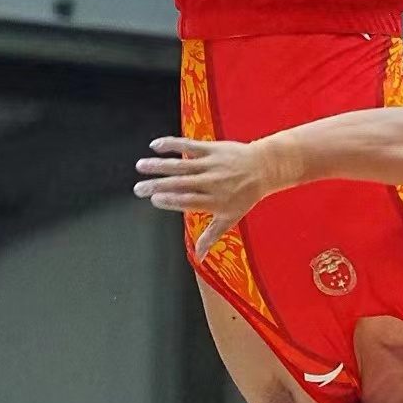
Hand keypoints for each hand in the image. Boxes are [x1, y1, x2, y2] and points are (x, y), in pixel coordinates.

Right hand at [133, 136, 272, 256]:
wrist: (264, 168)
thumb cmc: (245, 196)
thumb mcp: (230, 219)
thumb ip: (210, 237)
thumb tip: (198, 258)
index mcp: (215, 201)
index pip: (189, 201)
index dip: (171, 200)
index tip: (154, 200)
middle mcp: (211, 183)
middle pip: (180, 184)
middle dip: (157, 185)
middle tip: (138, 188)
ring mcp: (210, 165)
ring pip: (181, 164)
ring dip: (159, 165)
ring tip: (140, 166)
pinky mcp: (211, 149)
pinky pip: (188, 146)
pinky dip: (172, 144)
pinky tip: (155, 145)